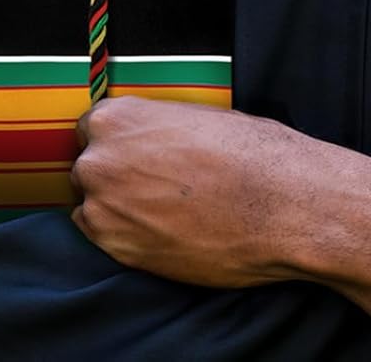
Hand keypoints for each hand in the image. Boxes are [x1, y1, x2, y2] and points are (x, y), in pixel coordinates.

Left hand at [71, 96, 370, 341]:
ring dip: (118, 208)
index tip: (135, 151)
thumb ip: (159, 128)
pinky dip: (130, 236)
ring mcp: (106, 212)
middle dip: (116, 174)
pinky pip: (108, 241)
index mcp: (120, 119)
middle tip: (155, 181)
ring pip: (93, 208)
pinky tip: (168, 228)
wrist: (282, 205)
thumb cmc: (254, 154)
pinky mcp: (121, 253)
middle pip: (88, 168)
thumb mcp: (202, 118)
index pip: (92, 127)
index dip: (117, 141)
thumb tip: (150, 138)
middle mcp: (100, 163)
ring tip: (165, 207)